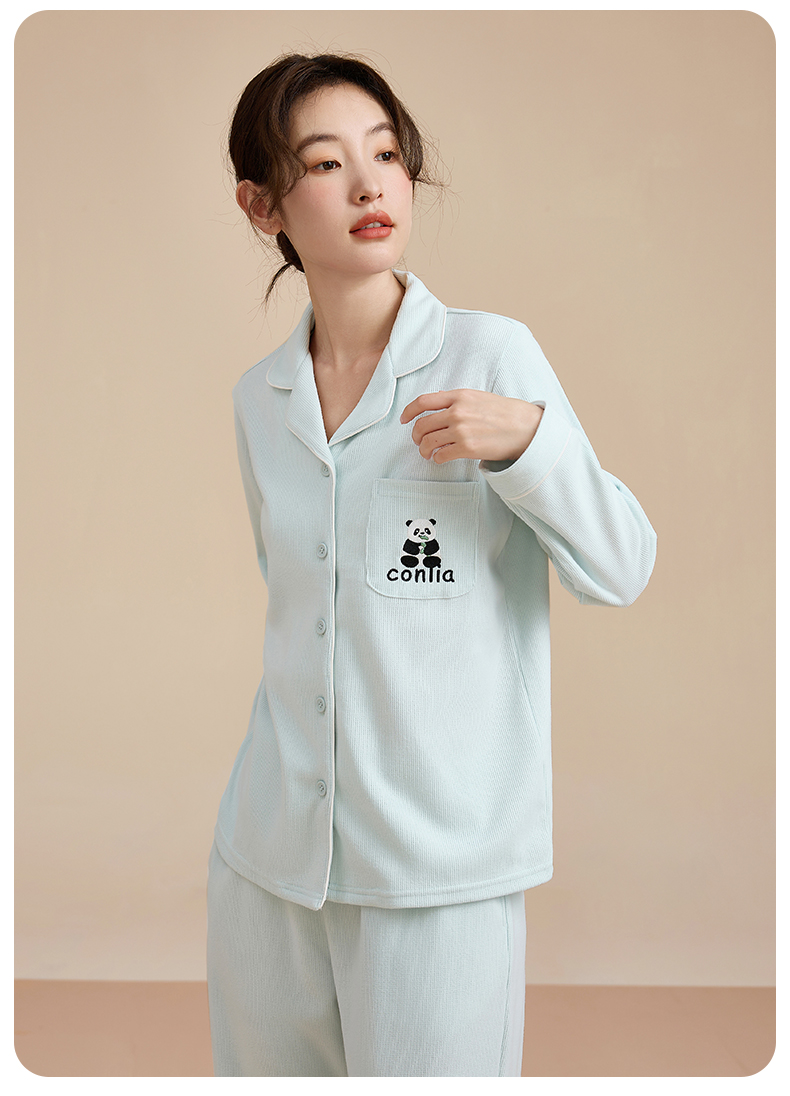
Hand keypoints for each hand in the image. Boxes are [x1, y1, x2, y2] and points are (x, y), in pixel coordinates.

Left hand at [400, 389, 543, 463]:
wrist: (525, 428)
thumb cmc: (505, 413)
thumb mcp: (479, 397)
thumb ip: (457, 400)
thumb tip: (437, 400)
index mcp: (459, 396)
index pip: (423, 402)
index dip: (408, 411)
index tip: (403, 419)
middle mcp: (457, 411)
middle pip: (422, 424)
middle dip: (415, 436)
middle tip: (418, 441)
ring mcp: (461, 430)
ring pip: (428, 442)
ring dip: (424, 450)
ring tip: (427, 453)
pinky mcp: (467, 448)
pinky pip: (441, 455)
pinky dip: (437, 458)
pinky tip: (441, 458)